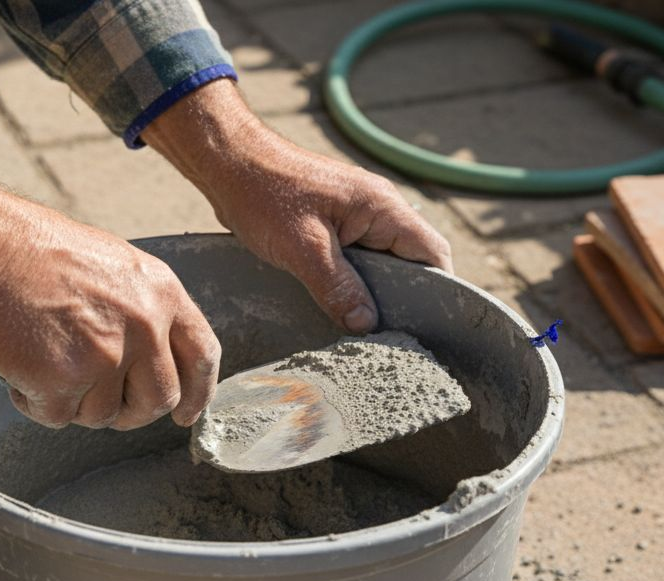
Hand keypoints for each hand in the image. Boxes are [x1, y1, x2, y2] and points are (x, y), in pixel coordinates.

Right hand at [0, 169, 219, 428]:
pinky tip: (20, 367)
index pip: (202, 356)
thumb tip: (153, 364)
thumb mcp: (117, 268)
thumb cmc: (40, 253)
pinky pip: (58, 417)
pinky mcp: (64, 381)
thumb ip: (145, 313)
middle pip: (158, 400)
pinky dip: (35, 402)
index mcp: (162, 294)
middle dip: (131, 411)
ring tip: (46, 359)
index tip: (186, 414)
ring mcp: (105, 357)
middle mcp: (144, 327)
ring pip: (103, 415)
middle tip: (101, 401)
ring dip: (75, 402)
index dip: (198, 393)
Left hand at [143, 80, 451, 333]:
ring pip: (381, 262)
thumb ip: (339, 287)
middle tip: (387, 337)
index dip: (436, 292)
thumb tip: (367, 324)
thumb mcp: (304, 249)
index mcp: (383, 207)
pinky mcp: (335, 223)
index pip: (433, 253)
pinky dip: (351, 282)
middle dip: (402, 298)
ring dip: (372, 291)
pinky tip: (338, 306)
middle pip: (410, 261)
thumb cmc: (264, 194)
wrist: (227, 161)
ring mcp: (356, 215)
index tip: (424, 328)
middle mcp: (378, 208)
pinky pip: (357, 258)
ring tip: (362, 328)